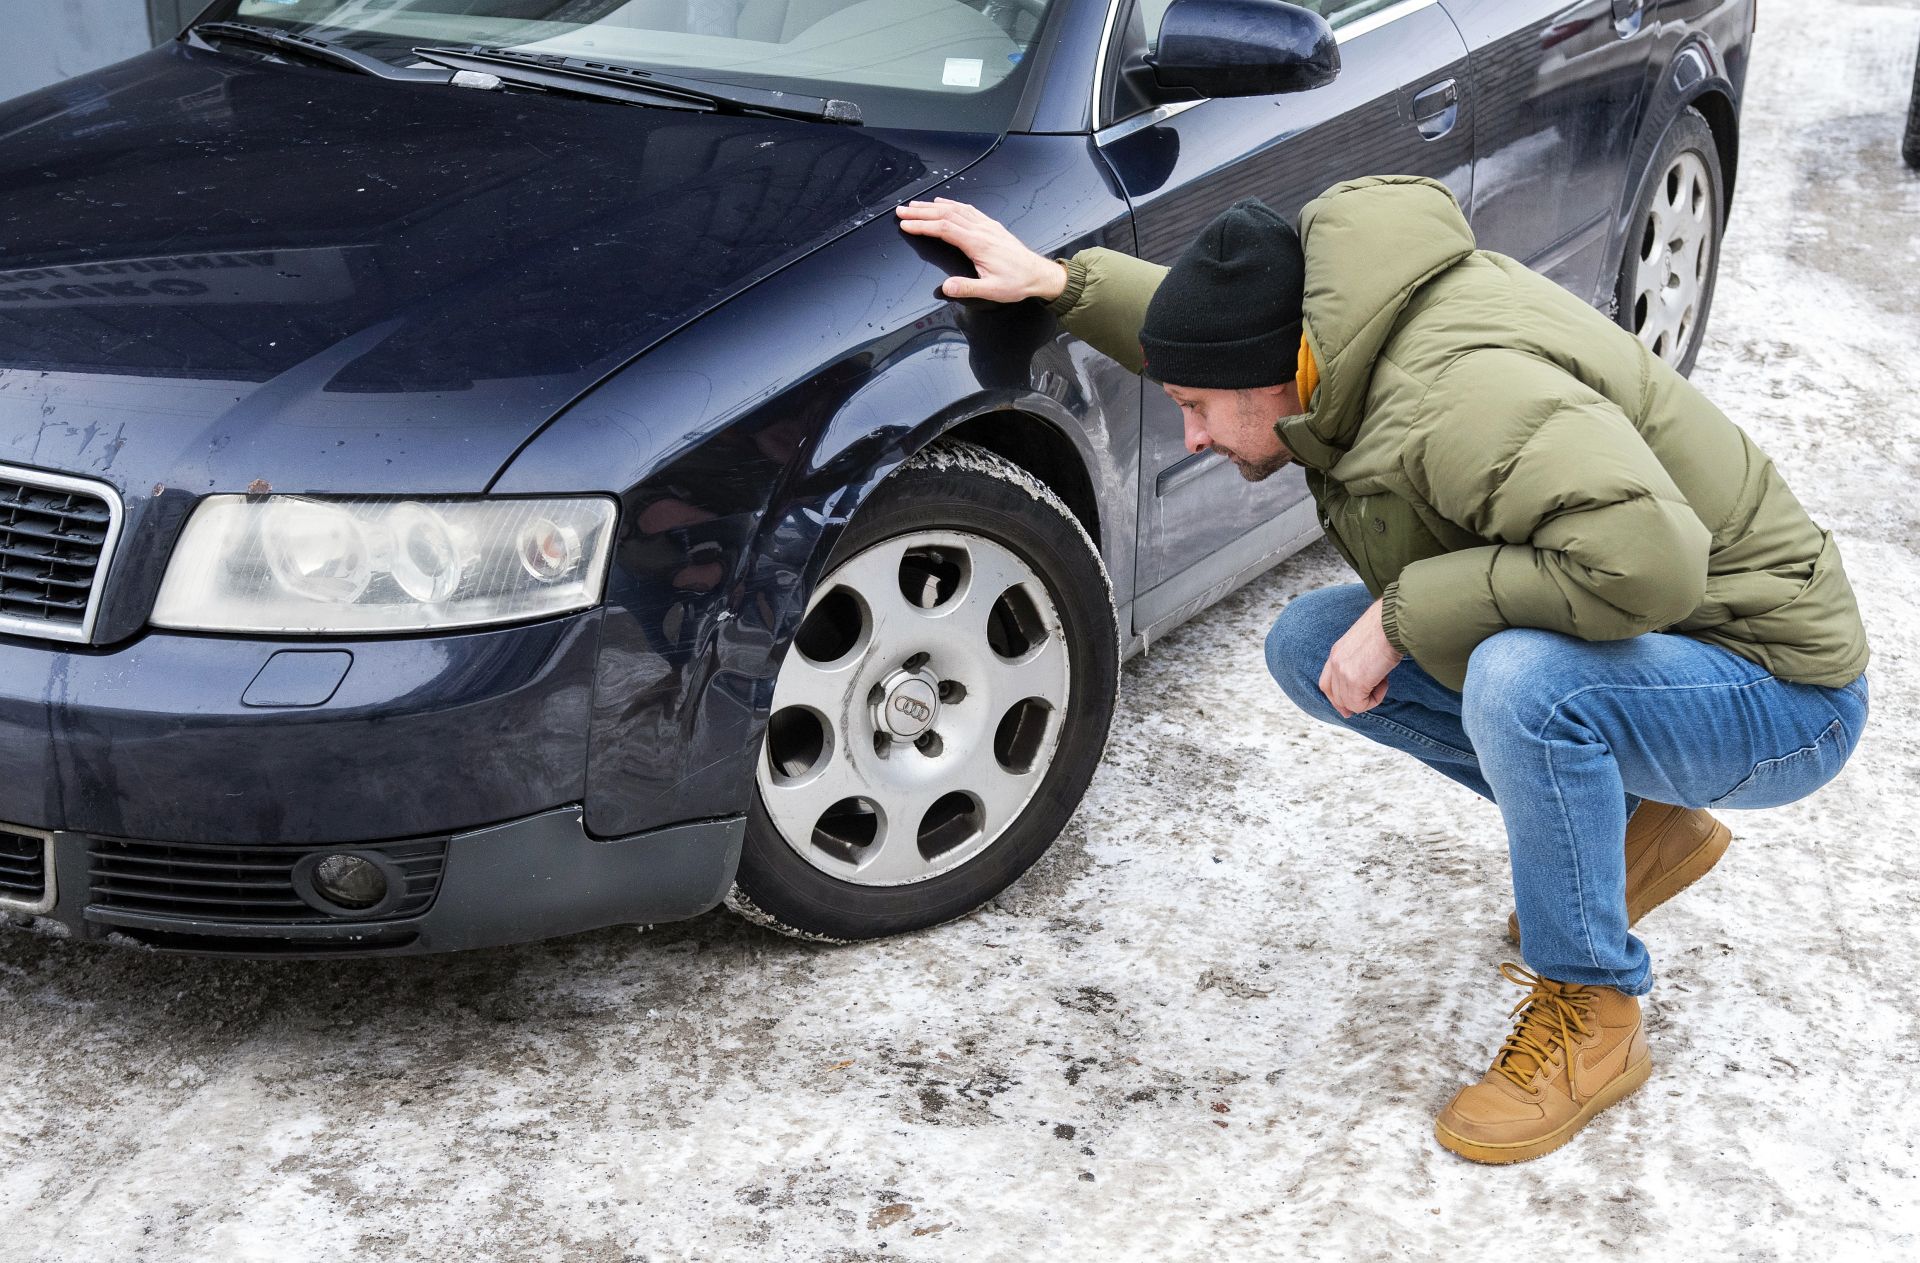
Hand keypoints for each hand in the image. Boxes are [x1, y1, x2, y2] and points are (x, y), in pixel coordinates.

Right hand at [895, 198, 1067, 302]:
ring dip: (933, 206)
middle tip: (901, 210)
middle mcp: (981, 229)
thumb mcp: (991, 291)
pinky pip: (968, 209)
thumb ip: (967, 288)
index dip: (922, 225)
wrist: (1038, 274)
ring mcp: (986, 225)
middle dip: (921, 212)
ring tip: (915, 205)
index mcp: (978, 243)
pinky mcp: (991, 225)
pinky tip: (943, 202)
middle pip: (946, 214)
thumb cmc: (1017, 282)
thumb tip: (946, 287)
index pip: (944, 229)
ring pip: (955, 209)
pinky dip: (951, 204)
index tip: (905, 224)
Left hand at [1318, 598, 1403, 717]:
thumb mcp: (1365, 644)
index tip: (1348, 708)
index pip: (1326, 684)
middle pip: (1335, 696)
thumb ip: (1359, 661)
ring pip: (1349, 703)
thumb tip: (1367, 678)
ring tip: (1382, 679)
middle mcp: (1335, 662)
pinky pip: (1360, 705)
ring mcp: (1342, 672)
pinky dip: (1375, 699)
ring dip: (1369, 698)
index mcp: (1336, 652)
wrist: (1394, 621)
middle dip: (1351, 705)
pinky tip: (1384, 681)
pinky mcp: (1354, 681)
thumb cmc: (1388, 628)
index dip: (1336, 699)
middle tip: (1370, 700)